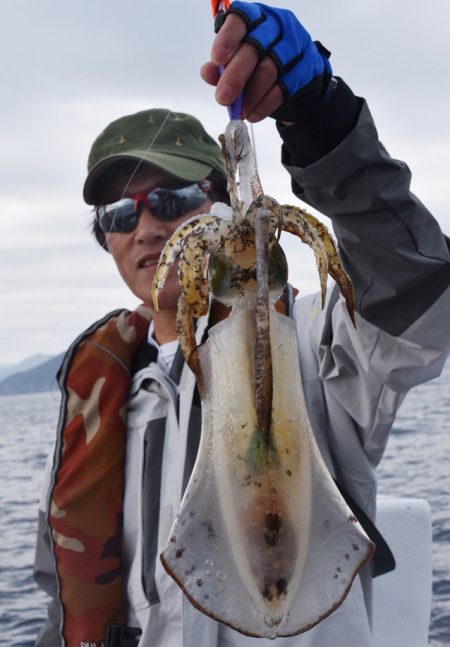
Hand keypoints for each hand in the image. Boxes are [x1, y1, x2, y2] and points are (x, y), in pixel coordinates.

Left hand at [201, 2, 331, 122]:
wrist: (296, 80)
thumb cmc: (260, 66)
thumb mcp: (238, 64)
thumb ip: (222, 68)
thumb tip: (207, 72)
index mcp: (256, 17)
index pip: (241, 20)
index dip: (228, 39)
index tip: (217, 60)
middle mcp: (277, 24)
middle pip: (255, 47)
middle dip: (236, 75)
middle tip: (223, 99)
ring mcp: (297, 43)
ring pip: (270, 68)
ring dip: (251, 95)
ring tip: (240, 112)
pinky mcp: (309, 65)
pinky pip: (285, 87)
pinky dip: (266, 104)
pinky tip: (253, 114)